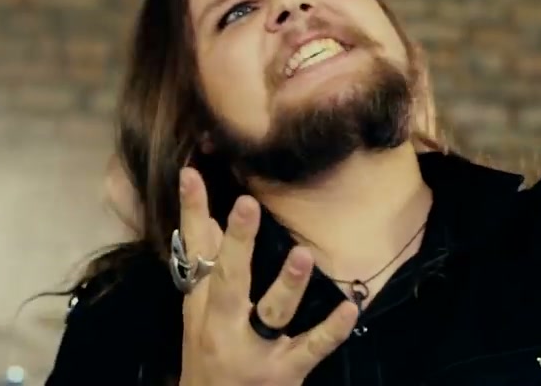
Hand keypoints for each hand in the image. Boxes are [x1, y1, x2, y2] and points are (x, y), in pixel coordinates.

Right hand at [176, 168, 357, 385]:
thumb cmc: (208, 361)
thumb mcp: (198, 319)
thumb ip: (208, 272)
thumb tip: (211, 219)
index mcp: (203, 308)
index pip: (196, 252)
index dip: (192, 213)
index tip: (191, 173)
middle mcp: (224, 327)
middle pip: (228, 280)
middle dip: (236, 243)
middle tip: (246, 204)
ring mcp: (256, 352)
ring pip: (272, 314)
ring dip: (287, 284)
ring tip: (302, 255)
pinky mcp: (285, 374)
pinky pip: (311, 349)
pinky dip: (331, 330)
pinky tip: (349, 308)